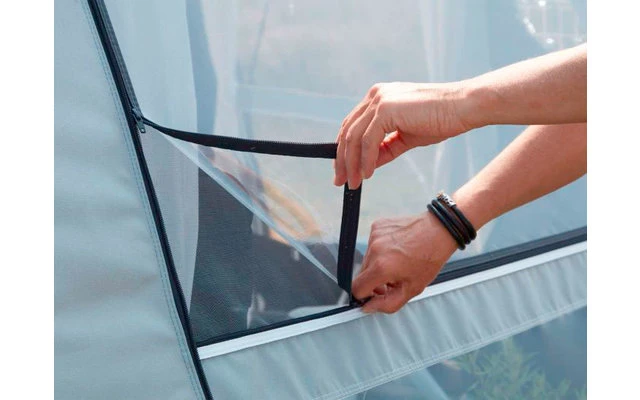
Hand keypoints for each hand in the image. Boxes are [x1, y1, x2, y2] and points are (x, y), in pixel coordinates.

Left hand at [334, 82, 471, 188]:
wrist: (463, 107)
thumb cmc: (440, 120)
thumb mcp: (405, 138)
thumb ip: (385, 148)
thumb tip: (367, 165)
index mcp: (379, 97)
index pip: (352, 125)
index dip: (344, 150)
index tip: (344, 170)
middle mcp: (375, 95)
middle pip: (348, 132)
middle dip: (342, 160)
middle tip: (341, 181)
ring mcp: (379, 100)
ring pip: (354, 137)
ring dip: (352, 163)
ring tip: (354, 182)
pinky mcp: (386, 109)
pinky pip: (368, 140)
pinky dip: (366, 160)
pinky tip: (368, 174)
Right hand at [352, 212, 457, 312]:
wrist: (438, 231)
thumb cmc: (429, 258)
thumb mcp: (412, 289)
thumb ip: (388, 304)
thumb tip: (369, 307)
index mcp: (382, 267)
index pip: (357, 288)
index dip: (366, 295)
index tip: (377, 293)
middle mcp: (375, 249)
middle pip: (361, 274)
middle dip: (374, 280)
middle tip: (392, 279)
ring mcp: (375, 236)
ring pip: (367, 259)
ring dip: (377, 265)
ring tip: (397, 263)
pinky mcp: (377, 226)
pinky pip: (372, 244)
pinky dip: (380, 250)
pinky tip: (396, 250)